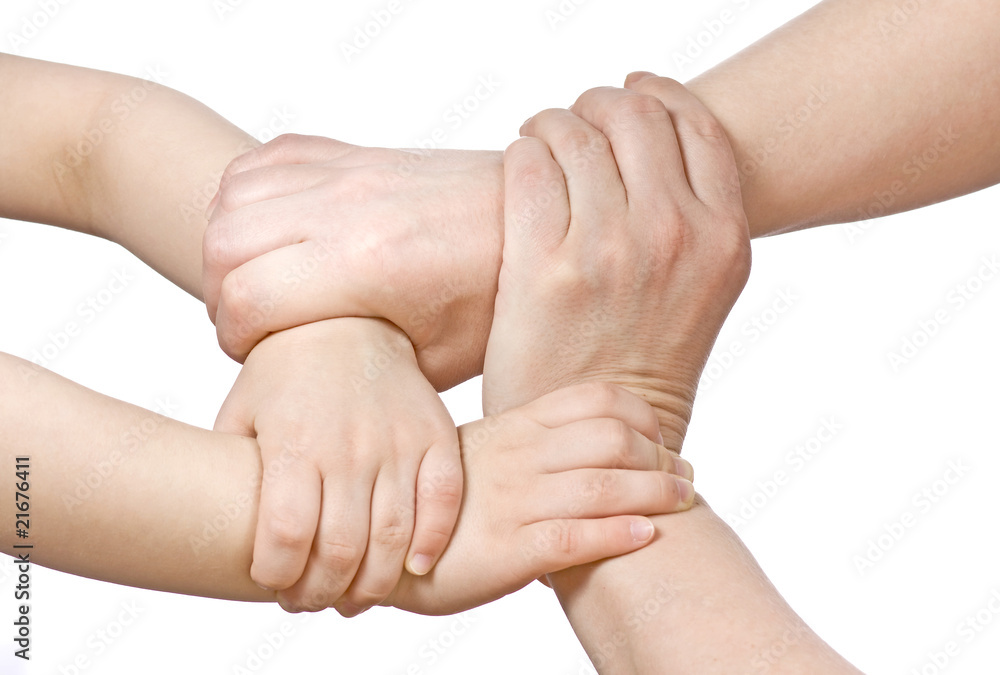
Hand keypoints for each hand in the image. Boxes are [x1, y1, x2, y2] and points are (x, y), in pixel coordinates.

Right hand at [201, 135, 503, 390]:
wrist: (534, 221)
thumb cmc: (496, 298)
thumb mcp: (437, 358)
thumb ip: (358, 366)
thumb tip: (298, 378)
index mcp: (371, 264)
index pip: (245, 296)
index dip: (234, 336)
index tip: (256, 352)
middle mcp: (349, 206)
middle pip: (224, 243)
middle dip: (220, 294)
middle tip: (252, 323)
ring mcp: (350, 170)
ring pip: (233, 197)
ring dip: (228, 244)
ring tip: (259, 282)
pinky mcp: (353, 151)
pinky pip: (263, 161)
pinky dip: (246, 198)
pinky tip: (273, 234)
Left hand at [215, 317, 461, 614]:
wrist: (344, 318)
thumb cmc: (284, 371)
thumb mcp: (241, 412)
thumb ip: (232, 472)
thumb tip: (221, 532)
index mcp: (294, 443)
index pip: (285, 537)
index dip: (278, 576)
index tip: (274, 584)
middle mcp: (348, 446)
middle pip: (341, 550)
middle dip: (322, 593)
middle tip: (313, 600)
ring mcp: (397, 441)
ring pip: (394, 538)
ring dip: (374, 585)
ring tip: (355, 596)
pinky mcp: (435, 434)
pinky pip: (444, 500)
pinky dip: (433, 543)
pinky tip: (414, 567)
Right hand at [384, 382, 694, 615]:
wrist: (385, 545)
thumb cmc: (444, 499)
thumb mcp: (485, 450)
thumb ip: (534, 440)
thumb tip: (592, 441)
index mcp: (516, 427)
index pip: (595, 400)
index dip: (642, 414)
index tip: (661, 438)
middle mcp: (520, 457)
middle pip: (612, 439)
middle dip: (660, 457)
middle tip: (683, 478)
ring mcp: (514, 503)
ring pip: (603, 487)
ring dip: (656, 494)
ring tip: (682, 503)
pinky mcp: (508, 552)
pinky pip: (575, 539)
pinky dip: (618, 535)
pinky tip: (645, 536)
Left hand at [482, 76, 750, 450]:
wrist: (602, 441)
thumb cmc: (646, 364)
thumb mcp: (702, 289)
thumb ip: (693, 219)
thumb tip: (649, 149)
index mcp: (725, 238)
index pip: (695, 121)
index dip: (656, 95)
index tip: (630, 96)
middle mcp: (675, 234)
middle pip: (633, 114)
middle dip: (598, 106)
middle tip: (575, 124)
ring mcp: (610, 248)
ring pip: (575, 132)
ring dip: (551, 125)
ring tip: (540, 143)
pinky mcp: (546, 267)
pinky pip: (528, 166)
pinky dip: (521, 155)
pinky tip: (521, 170)